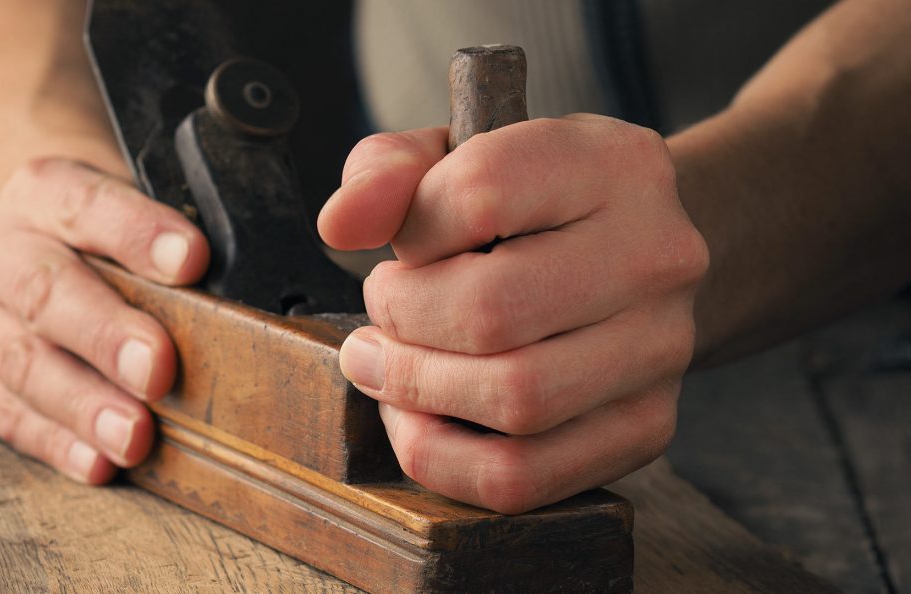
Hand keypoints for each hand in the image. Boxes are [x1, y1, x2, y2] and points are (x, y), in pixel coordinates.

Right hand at [0, 158, 208, 482]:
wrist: (44, 241)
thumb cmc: (111, 236)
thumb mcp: (141, 214)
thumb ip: (178, 241)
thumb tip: (242, 285)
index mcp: (41, 191)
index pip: (86, 204)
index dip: (139, 232)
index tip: (192, 261)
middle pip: (44, 290)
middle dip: (105, 334)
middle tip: (157, 369)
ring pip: (21, 361)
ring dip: (82, 403)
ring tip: (134, 436)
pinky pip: (0, 413)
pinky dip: (52, 441)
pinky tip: (95, 461)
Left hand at [318, 116, 707, 513]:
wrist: (634, 258)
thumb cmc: (531, 208)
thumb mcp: (460, 158)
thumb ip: (387, 172)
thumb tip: (339, 226)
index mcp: (612, 163)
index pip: (481, 193)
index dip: (409, 231)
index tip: (400, 250)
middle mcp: (656, 254)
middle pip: (493, 311)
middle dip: (401, 324)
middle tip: (375, 324)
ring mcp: (661, 348)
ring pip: (514, 400)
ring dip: (418, 394)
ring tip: (388, 369)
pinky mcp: (646, 425)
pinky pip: (525, 477)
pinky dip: (445, 462)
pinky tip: (420, 423)